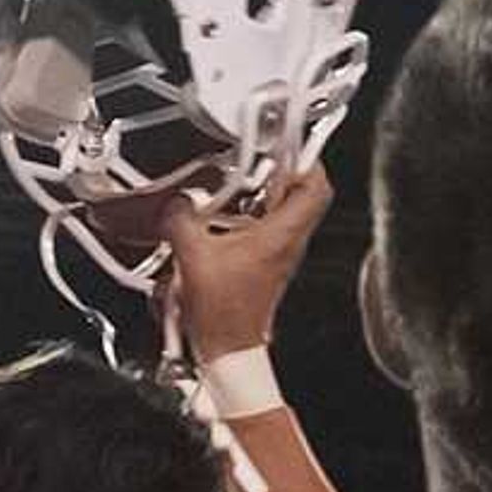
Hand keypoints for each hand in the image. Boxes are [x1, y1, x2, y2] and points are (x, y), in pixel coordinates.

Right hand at [165, 165, 333, 363]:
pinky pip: (268, 229)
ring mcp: (279, 254)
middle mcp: (287, 241)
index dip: (305, 157)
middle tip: (265, 159)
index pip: (315, 184)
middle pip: (305, 194)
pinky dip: (253, 215)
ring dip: (269, 193)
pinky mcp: (265, 265)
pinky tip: (226, 217)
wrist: (229, 348)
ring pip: (288, 211)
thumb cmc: (223, 313)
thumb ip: (182, 222)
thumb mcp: (194, 258)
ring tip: (243, 184)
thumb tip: (176, 204)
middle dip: (287, 171)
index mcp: (281, 233)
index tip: (287, 143)